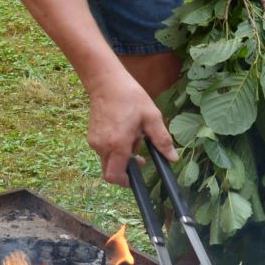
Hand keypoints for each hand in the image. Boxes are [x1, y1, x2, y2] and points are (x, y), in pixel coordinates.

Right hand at [87, 72, 174, 187]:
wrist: (106, 82)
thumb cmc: (130, 97)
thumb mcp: (151, 117)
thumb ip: (162, 140)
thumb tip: (173, 158)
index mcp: (117, 144)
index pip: (115, 176)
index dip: (126, 182)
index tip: (137, 177)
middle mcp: (102, 146)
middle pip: (110, 171)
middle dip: (124, 170)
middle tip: (138, 157)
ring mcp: (94, 141)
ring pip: (107, 160)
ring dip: (120, 157)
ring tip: (131, 136)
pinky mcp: (91, 135)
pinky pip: (103, 150)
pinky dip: (113, 148)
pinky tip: (122, 132)